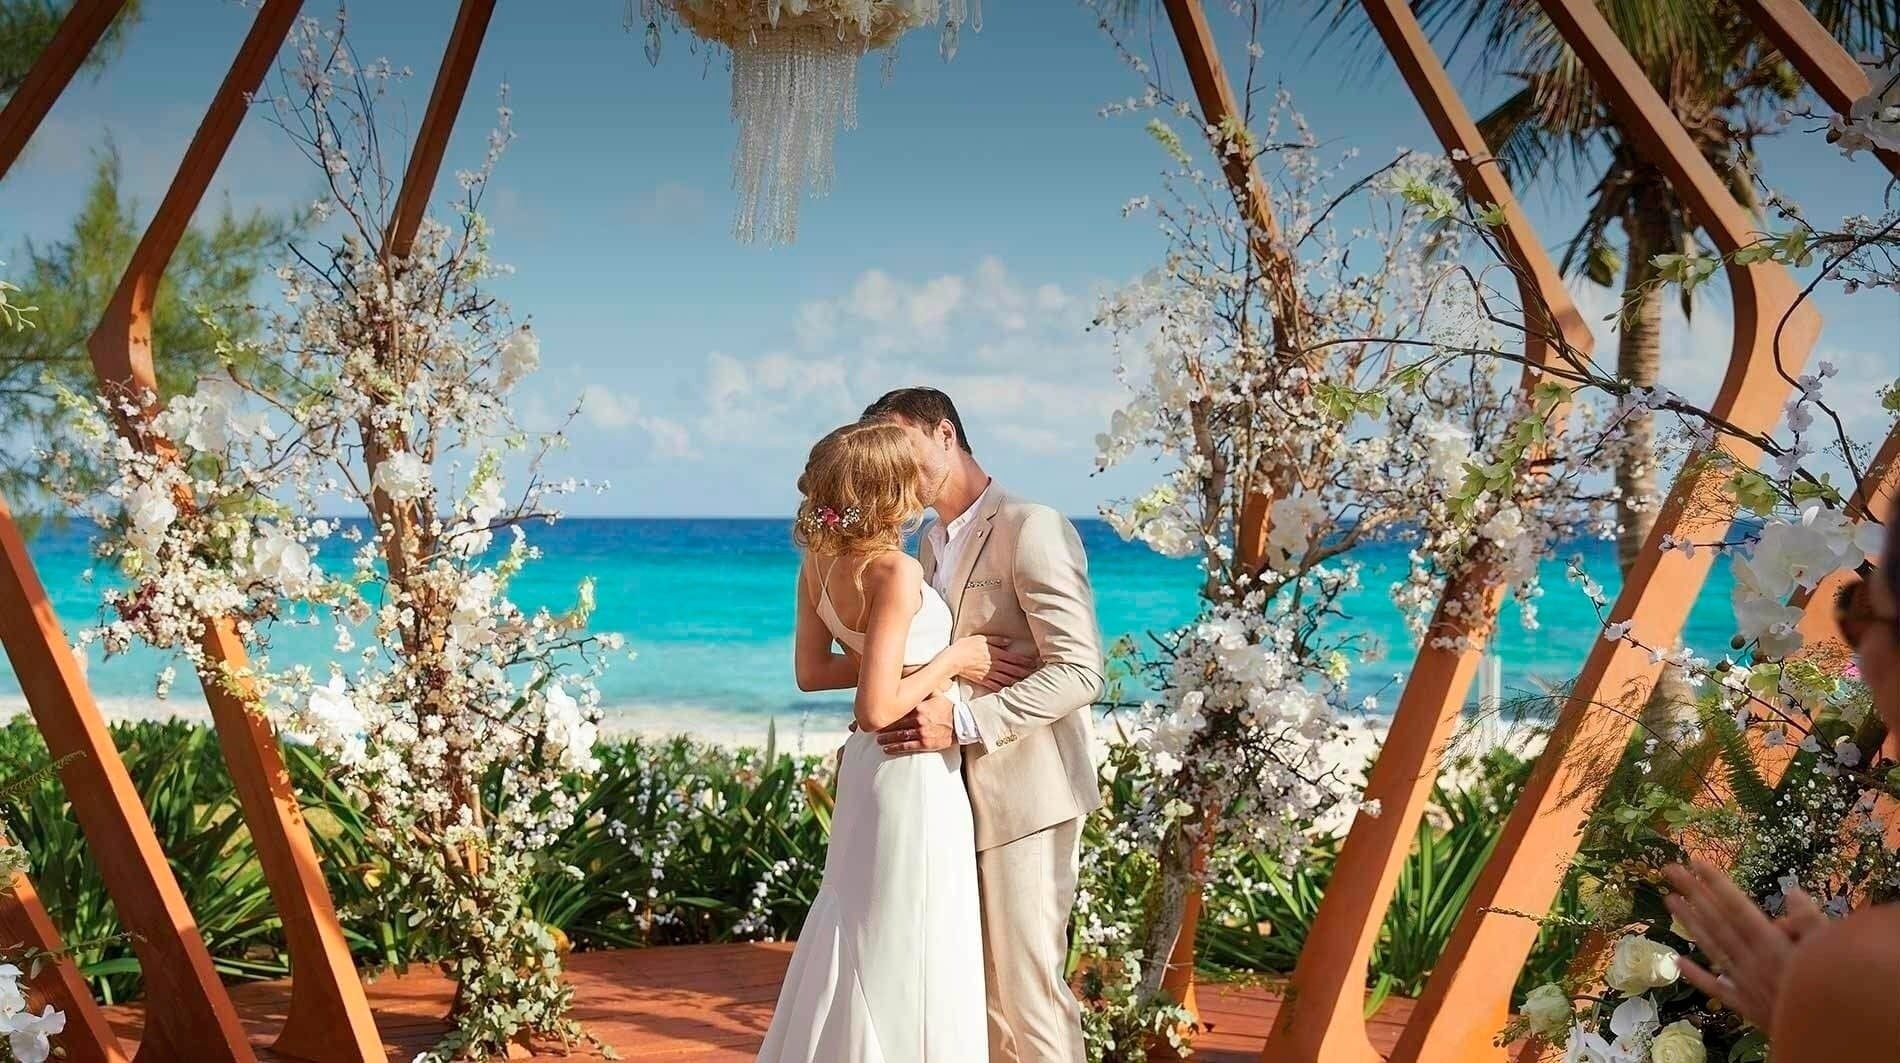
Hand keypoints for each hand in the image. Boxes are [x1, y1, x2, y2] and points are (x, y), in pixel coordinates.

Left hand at [876, 693, 956, 754]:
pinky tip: (886, 748)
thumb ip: (923, 685)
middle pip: (894, 723)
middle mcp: (919, 719)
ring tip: (877, 739)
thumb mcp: (936, 693)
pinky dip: (894, 748)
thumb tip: (910, 671)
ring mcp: (922, 732)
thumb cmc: (946, 708)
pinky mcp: (925, 744)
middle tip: (870, 728)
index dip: (884, 712)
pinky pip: (906, 746)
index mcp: (920, 706)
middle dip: (881, 727)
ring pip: (898, 736)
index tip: (873, 714)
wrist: (961, 725)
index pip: (897, 710)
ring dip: (885, 738)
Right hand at [949, 634, 1036, 690]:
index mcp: (996, 654)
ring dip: (1018, 681)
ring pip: (1007, 679)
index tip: (1034, 662)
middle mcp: (995, 665)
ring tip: (1027, 683)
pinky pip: (996, 686)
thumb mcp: (982, 638)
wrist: (954, 659)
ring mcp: (989, 674)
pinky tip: (1010, 690)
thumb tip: (1009, 641)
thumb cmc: (967, 646)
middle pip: (1013, 670)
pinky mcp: (983, 680)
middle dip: (1025, 672)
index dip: (1025, 661)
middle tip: (1035, 674)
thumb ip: (997, 640)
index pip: (1014, 658)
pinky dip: (1004, 688)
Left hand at [1663, 858, 1828, 1033]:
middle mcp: (1751, 960)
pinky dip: (1695, 973)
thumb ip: (1811, 923)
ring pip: (1710, 947)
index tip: (1695, 862)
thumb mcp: (1831, 953)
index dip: (1716, 885)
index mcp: (1772, 945)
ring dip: (1689, 923)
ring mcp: (1743, 982)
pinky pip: (1714, 986)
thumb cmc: (1833, 990)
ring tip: (1668, 900)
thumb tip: (1793, 892)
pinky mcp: (1743, 1003)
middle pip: (1717, 921)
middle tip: (1669, 870)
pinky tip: (1675, 960)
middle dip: (1694, 894)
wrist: (1824, 1037)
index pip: (1737, 908)